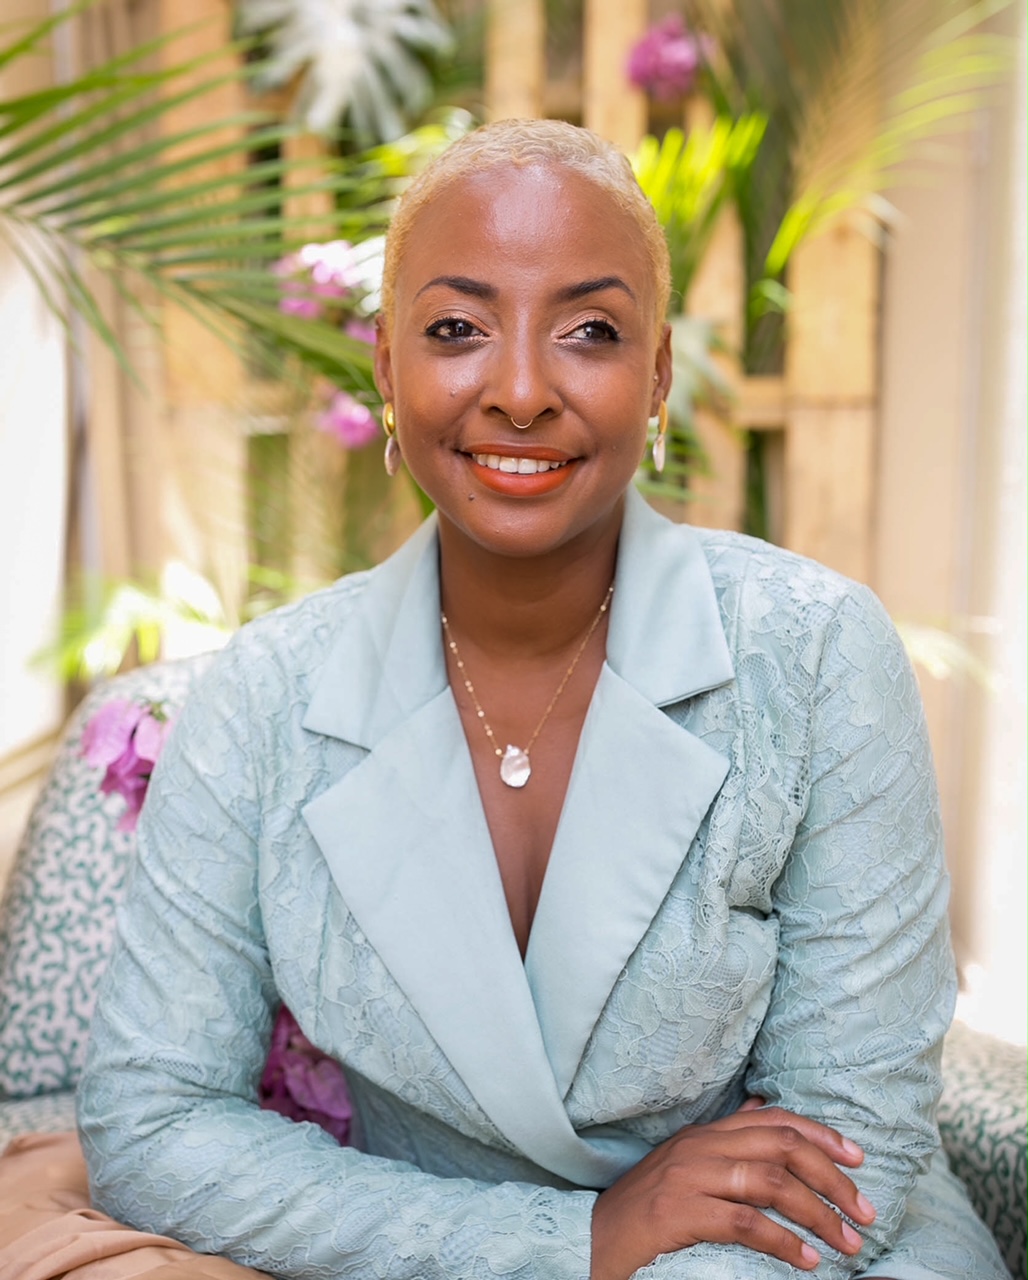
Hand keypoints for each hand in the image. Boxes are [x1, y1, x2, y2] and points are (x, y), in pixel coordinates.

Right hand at [590, 1102, 876, 1279]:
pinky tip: (806, 1259)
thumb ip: (727, 1138)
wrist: (592, 1240)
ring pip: (769, 1181)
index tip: (859, 1159)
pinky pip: (743, 1221)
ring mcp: (688, 1177)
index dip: (822, 1136)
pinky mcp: (678, 1213)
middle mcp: (700, 1147)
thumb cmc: (647, 1209)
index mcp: (706, 1133)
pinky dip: (783, 1241)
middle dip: (832, 1178)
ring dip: (818, 1214)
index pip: (775, 1119)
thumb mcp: (687, 1163)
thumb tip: (764, 1106)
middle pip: (782, 1146)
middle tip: (866, 1213)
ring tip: (846, 1244)